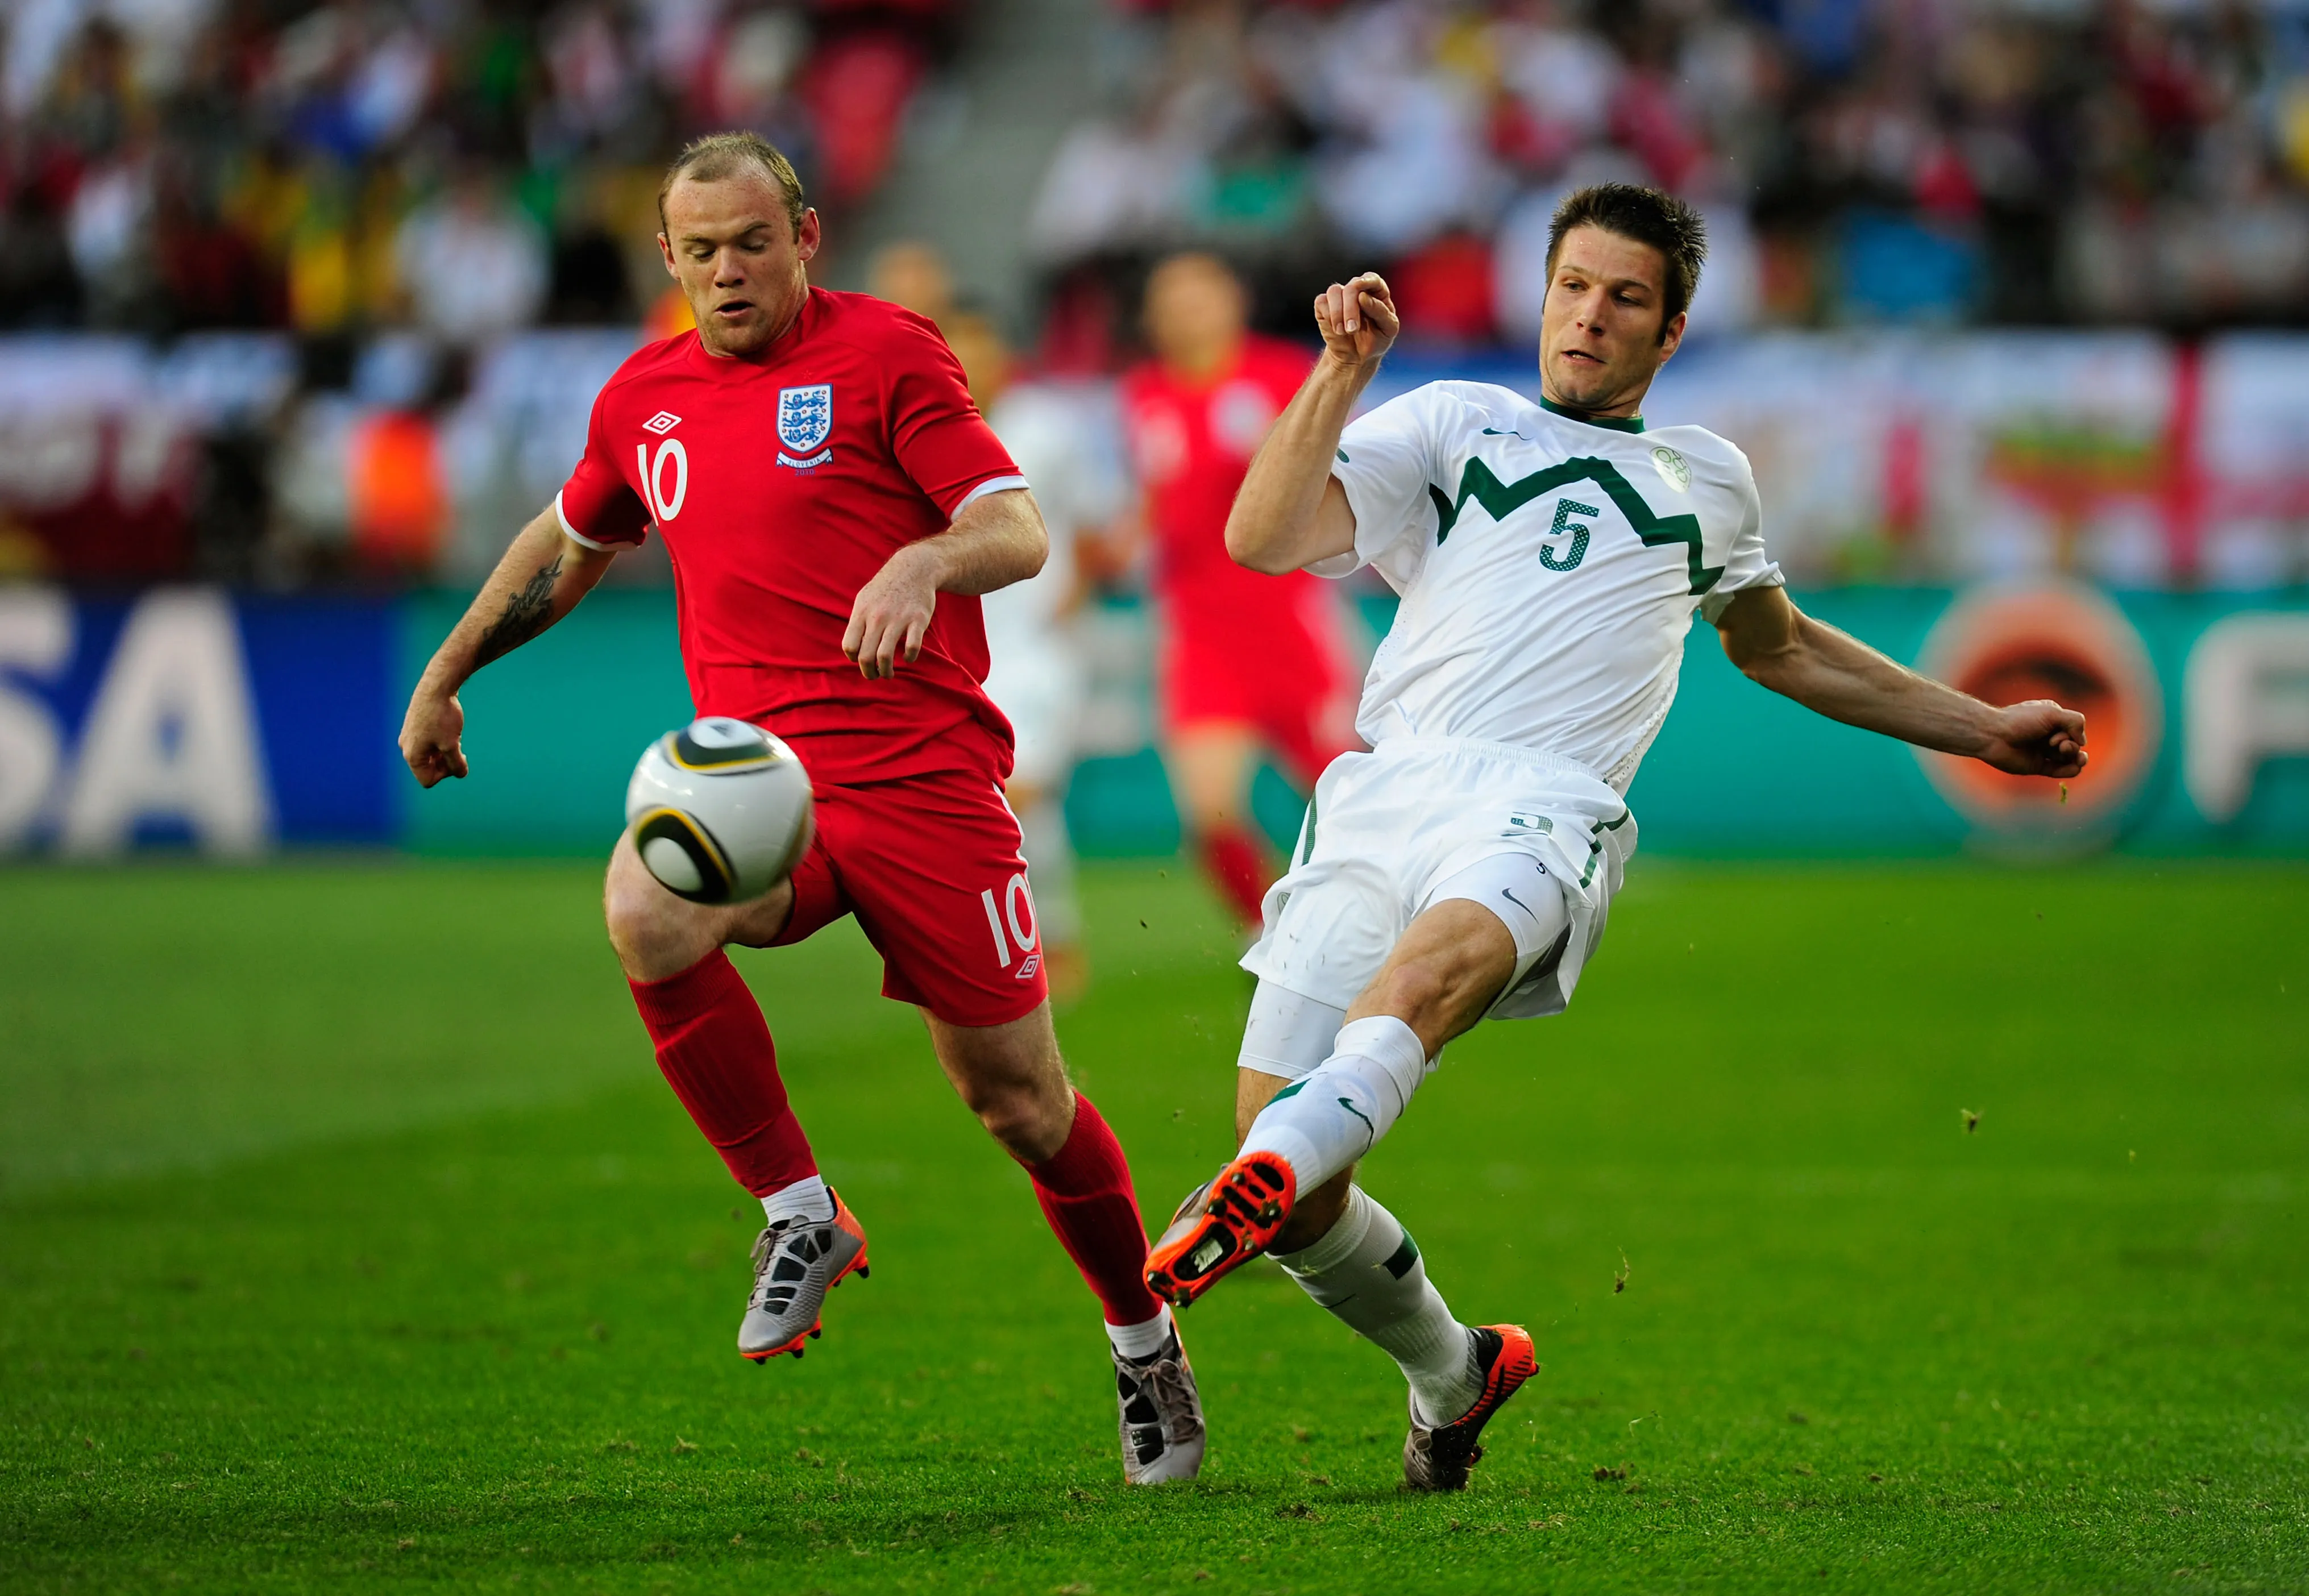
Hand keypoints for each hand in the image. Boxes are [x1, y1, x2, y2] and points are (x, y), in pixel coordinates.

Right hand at [401, 686, 468, 785]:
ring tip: (454, 737)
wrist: (436, 687)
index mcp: (412, 756)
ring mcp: (409, 736)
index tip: (456, 758)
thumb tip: (460, 774)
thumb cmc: (442, 717)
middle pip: (428, 769)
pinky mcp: (414, 726)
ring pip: (429, 755)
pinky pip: (428, 742)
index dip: (445, 774)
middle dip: (445, 763)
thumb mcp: (452, 744)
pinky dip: (440, 741)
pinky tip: (449, 730)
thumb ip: (456, 764)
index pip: (428, 780)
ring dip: (444, 752)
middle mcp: (406, 747)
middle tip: (458, 749)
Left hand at [843, 542, 939, 679]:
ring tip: (888, 674)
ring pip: (885, 656)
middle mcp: (877, 616)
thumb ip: (857, 623)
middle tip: (874, 675)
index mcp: (861, 612)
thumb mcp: (864, 599)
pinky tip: (909, 657)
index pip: (849, 646)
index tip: (861, 660)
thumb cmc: (886, 588)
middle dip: (869, 673)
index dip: (854, 659)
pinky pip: (912, 647)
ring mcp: (898, 618)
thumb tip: (851, 650)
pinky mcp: (918, 619)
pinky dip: (910, 658)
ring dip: (886, 672)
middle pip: (865, 656)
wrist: (914, 568)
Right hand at [1313, 272, 1399, 369]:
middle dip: (1351, 309)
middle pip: (1352, 287)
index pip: (1372, 278)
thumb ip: (1381, 311)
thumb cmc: (1376, 340)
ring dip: (1337, 313)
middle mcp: (1358, 290)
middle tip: (1352, 330)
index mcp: (1377, 292)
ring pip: (1334, 291)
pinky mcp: (1324, 305)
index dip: (1366, 282)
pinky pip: (1321, 301)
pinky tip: (1336, 330)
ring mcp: (1340, 296)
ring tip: (1343, 332)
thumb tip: (1362, 296)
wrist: (1356, 357)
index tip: (1361, 297)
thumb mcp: (1388, 329)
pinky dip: (1328, 316)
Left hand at [1977, 699, 2086, 777]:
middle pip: (2075, 744)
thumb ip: (2075, 721)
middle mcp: (2049, 734)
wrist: (1993, 736)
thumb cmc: (2020, 721)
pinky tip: (2074, 767)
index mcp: (2052, 719)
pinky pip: (2061, 770)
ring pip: (2071, 758)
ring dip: (2076, 757)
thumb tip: (2082, 742)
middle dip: (2072, 746)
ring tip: (2069, 755)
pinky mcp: (2038, 766)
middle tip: (2059, 745)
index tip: (2054, 733)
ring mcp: (2043, 751)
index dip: (2072, 733)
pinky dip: (2071, 770)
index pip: (2075, 728)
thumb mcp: (2052, 713)